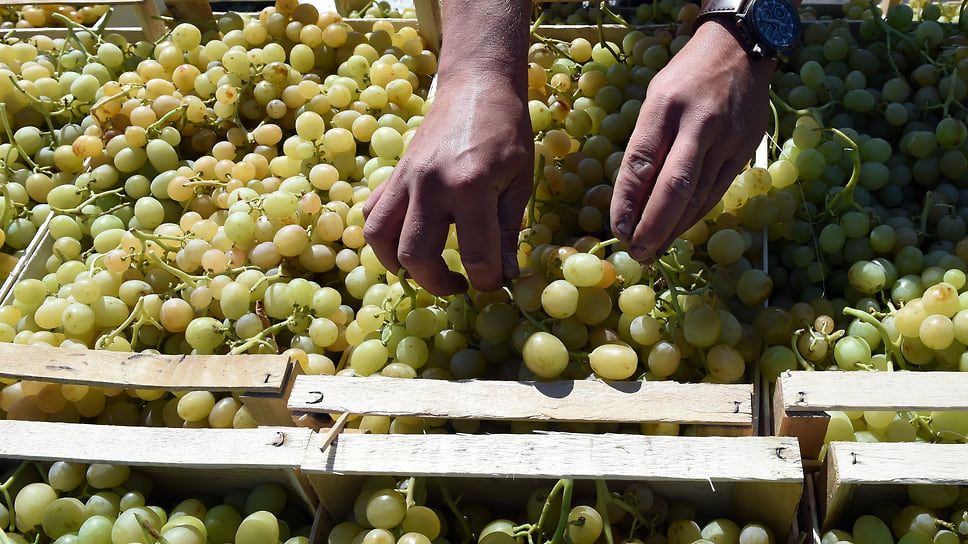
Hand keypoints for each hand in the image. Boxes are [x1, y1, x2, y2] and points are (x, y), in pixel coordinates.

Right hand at [362, 73, 533, 295]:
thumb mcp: (519, 180)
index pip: (475, 255)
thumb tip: (506, 273)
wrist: (476, 84)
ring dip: (398, 265)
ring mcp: (406, 179)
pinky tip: (406, 240)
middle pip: (416, 255)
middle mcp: (431, 186)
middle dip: (437, 284)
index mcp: (471, 189)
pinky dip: (383, 235)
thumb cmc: (506, 131)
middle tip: (458, 285)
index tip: (495, 285)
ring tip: (424, 269)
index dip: (488, 281)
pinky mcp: (395, 174)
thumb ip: (509, 229)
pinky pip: (374, 212)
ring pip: (379, 237)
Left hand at [610, 21, 776, 260]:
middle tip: (638, 252)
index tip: (619, 228)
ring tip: (654, 249)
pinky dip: (696, 215)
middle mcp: (698, 123)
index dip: (628, 201)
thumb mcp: (655, 99)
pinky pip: (717, 191)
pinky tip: (679, 229)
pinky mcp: (745, 150)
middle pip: (675, 185)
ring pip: (699, 195)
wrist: (740, 50)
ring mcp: (726, 138)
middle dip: (654, 225)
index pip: (642, 161)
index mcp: (664, 106)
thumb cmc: (686, 78)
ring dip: (674, 228)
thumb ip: (646, 144)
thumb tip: (632, 197)